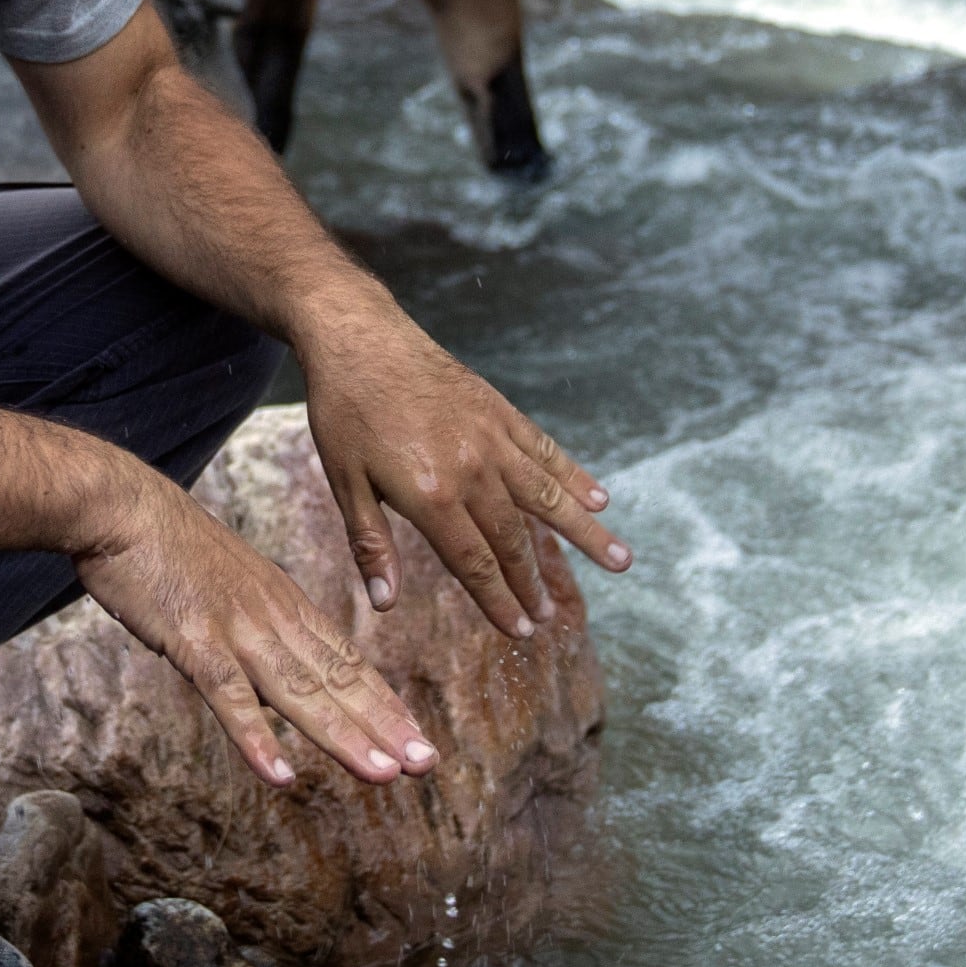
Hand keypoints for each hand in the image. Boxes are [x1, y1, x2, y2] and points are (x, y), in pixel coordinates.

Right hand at [77, 465, 439, 789]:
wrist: (122, 506)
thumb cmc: (167, 546)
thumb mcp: (231, 585)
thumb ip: (255, 631)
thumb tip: (268, 682)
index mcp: (284, 604)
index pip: (346, 661)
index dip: (384, 701)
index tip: (417, 735)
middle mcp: (273, 618)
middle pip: (338, 680)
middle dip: (384, 725)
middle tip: (427, 762)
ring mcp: (236, 630)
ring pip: (300, 692)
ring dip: (343, 736)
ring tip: (384, 774)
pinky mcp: (194, 640)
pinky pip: (229, 696)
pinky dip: (255, 738)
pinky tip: (280, 777)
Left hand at [292, 297, 628, 641]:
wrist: (359, 336)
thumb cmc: (344, 412)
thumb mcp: (345, 483)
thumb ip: (372, 544)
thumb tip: (385, 603)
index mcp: (431, 494)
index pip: (474, 561)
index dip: (498, 600)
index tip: (519, 630)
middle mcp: (472, 469)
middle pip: (513, 537)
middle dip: (532, 581)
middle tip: (552, 617)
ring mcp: (492, 436)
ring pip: (547, 495)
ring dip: (585, 532)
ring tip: (621, 562)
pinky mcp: (499, 410)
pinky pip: (545, 450)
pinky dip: (574, 475)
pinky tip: (598, 499)